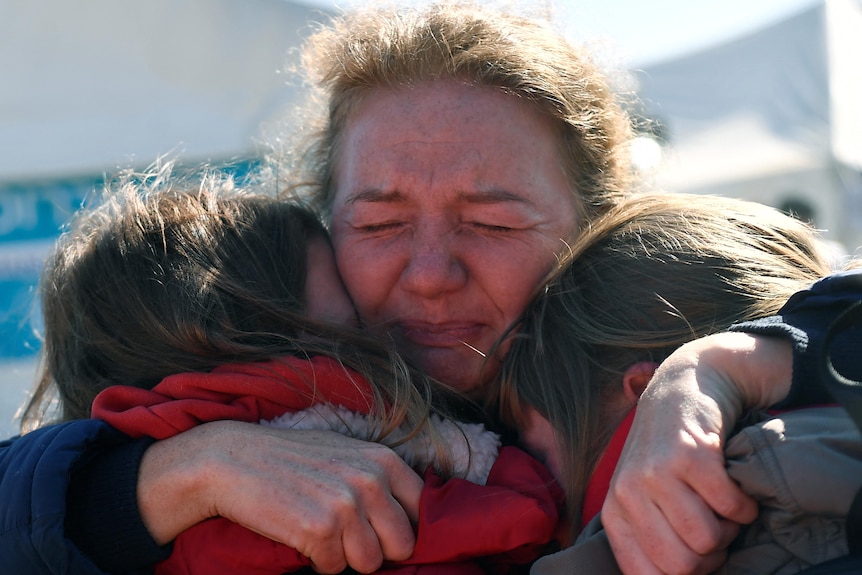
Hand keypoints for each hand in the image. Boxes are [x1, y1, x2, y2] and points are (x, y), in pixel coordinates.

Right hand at [137, 421, 423, 573]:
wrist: (233, 459)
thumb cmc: (291, 458)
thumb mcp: (345, 452)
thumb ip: (378, 477)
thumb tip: (410, 514)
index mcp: (383, 460)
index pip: (420, 510)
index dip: (399, 526)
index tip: (378, 528)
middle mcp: (370, 480)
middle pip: (402, 545)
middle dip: (375, 548)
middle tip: (346, 536)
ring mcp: (345, 505)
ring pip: (369, 562)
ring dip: (345, 556)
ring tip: (321, 532)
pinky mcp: (319, 530)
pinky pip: (334, 568)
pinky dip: (317, 560)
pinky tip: (301, 536)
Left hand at [602, 332, 792, 573]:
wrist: (684, 386)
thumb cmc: (667, 451)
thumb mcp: (643, 494)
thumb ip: (651, 537)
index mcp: (615, 512)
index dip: (685, 574)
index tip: (696, 553)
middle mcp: (628, 493)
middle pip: (683, 566)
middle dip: (710, 554)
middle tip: (713, 523)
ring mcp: (657, 472)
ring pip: (709, 541)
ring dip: (728, 528)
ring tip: (719, 501)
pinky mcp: (691, 455)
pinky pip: (731, 508)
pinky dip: (743, 504)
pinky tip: (732, 484)